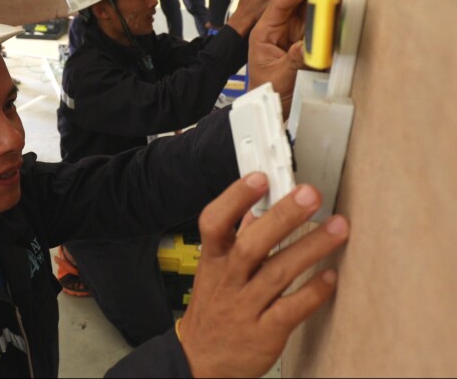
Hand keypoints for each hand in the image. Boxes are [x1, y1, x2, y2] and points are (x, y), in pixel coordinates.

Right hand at [179, 173, 349, 377]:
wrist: (200, 362)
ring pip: (278, 273)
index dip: (235, 198)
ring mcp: (246, 307)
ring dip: (310, 248)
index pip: (215, 223)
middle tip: (309, 195)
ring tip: (338, 228)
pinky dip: (313, 292)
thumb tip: (252, 208)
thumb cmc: (213, 312)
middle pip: (252, 244)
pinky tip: (331, 276)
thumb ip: (233, 240)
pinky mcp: (265, 332)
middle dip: (282, 217)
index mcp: (213, 261)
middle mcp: (229, 281)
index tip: (259, 178)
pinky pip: (292, 310)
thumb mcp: (212, 272)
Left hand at [248, 0, 345, 117]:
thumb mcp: (280, 77)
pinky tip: (338, 2)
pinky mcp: (307, 35)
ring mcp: (294, 29)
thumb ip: (295, 61)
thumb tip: (310, 45)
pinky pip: (319, 16)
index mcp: (265, 31)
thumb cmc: (268, 90)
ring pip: (309, 0)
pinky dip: (330, 7)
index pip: (280, 1)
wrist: (272, 105)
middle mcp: (279, 25)